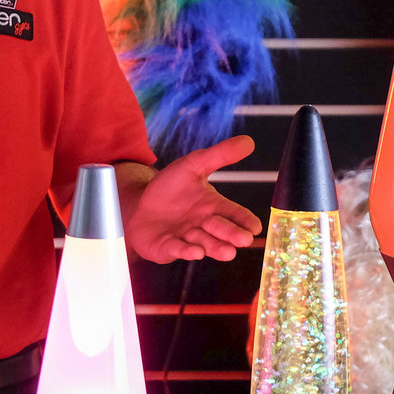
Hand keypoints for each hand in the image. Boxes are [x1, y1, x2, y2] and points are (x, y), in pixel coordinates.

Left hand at [125, 135, 261, 262]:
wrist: (138, 205)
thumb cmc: (170, 189)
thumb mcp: (193, 166)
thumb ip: (219, 155)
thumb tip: (249, 141)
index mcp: (213, 207)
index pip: (234, 213)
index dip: (245, 220)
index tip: (255, 226)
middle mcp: (203, 226)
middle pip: (221, 231)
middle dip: (232, 235)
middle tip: (244, 240)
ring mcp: (186, 238)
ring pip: (204, 244)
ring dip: (216, 248)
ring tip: (228, 252)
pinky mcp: (167, 247)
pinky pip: (177, 250)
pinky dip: (186, 251)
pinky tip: (195, 252)